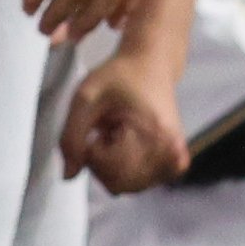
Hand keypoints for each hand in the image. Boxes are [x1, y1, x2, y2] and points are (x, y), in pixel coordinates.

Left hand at [62, 51, 187, 191]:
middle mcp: (171, 146)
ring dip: (113, 169)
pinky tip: (126, 152)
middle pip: (120, 183)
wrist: (152, 59)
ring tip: (115, 138)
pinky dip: (130, 174)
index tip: (95, 128)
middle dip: (101, 164)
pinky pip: (146, 181)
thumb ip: (70, 138)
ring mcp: (175, 153)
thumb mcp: (85, 97)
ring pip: (130, 186)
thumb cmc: (119, 75)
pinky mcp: (175, 157)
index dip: (92, 153)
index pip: (111, 170)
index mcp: (154, 130)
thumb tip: (69, 176)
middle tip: (104, 133)